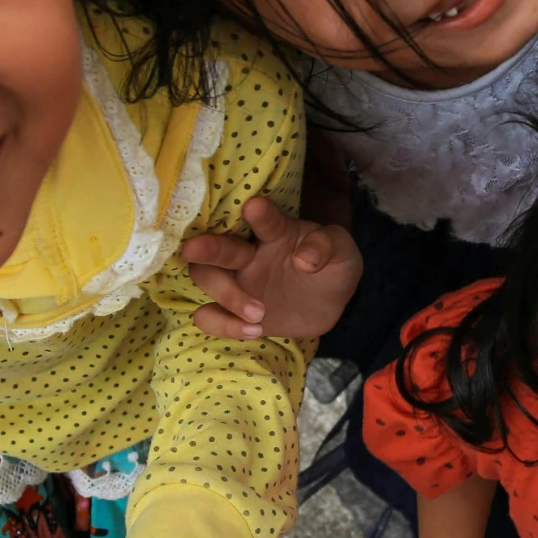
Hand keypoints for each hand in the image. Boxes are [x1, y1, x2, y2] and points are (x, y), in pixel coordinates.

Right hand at [183, 195, 362, 339]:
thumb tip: (304, 259)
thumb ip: (328, 247)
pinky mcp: (233, 311)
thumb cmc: (331, 269)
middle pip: (221, 248)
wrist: (327, 304)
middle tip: (194, 249)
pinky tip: (253, 331)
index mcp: (278, 233)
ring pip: (207, 279)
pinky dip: (222, 324)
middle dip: (207, 247)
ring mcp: (238, 282)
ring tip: (259, 314)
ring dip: (226, 295)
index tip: (254, 206)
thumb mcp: (344, 254)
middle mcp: (251, 253)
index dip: (261, 214)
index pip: (267, 221)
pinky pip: (209, 316)